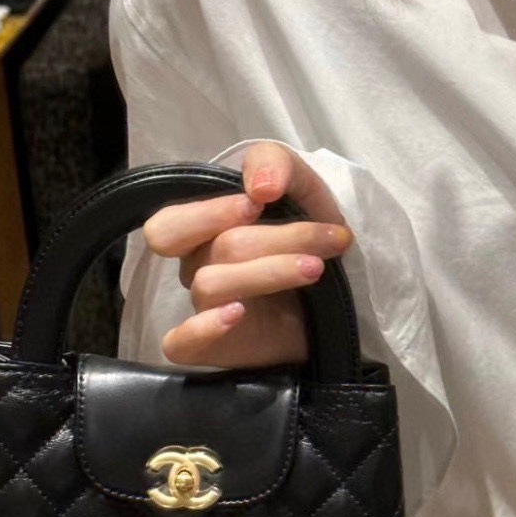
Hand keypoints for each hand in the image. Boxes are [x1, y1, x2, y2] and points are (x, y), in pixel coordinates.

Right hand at [142, 141, 353, 367]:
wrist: (345, 307)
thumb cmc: (311, 244)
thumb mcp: (303, 190)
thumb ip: (276, 165)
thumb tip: (258, 187)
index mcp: (205, 235)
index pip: (169, 225)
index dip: (209, 212)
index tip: (262, 202)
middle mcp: (200, 271)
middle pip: (208, 250)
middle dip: (265, 240)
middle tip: (313, 240)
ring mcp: (205, 312)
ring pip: (212, 285)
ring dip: (271, 272)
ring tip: (317, 269)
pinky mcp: (215, 350)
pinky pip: (181, 344)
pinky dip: (204, 327)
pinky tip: (238, 313)